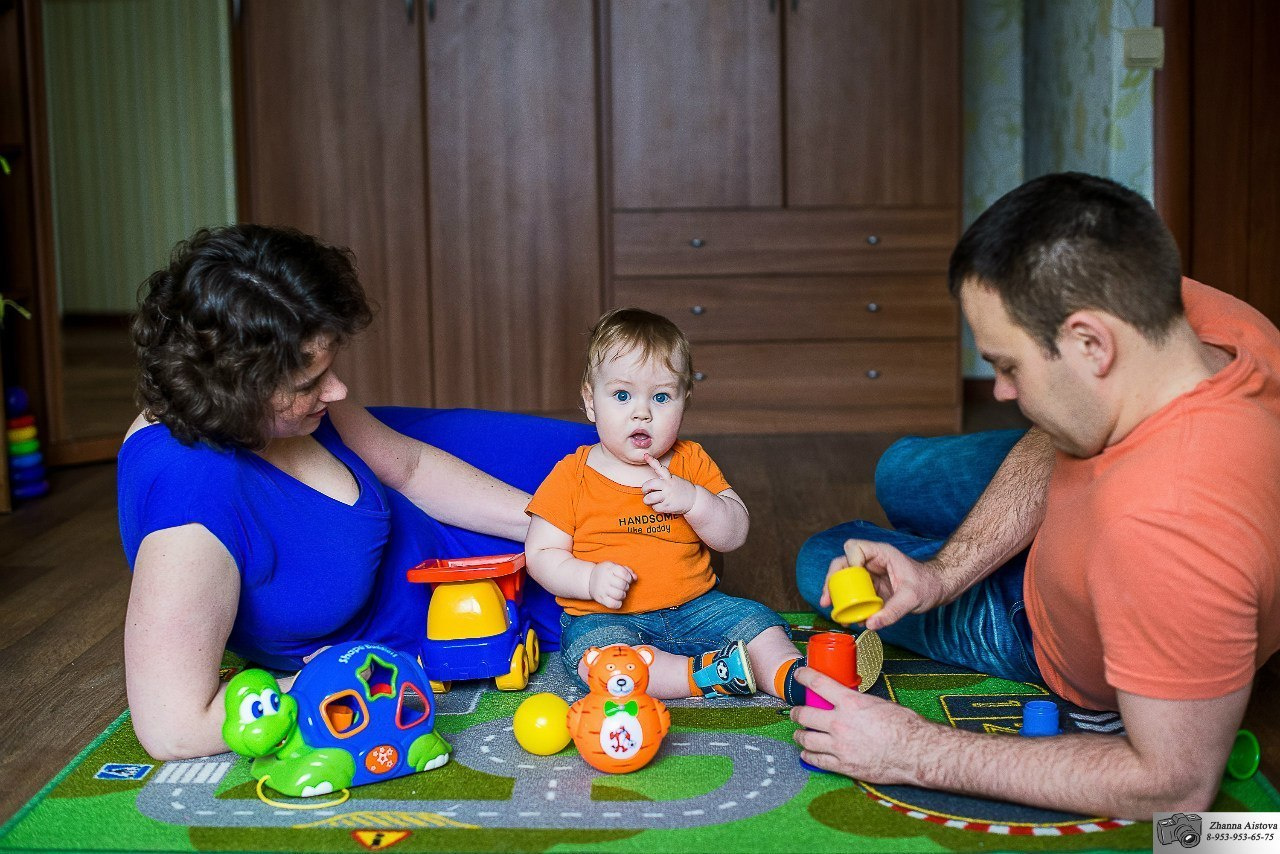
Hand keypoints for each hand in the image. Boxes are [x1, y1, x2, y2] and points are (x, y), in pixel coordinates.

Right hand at [588, 561, 634, 608]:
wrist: (589, 579)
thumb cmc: (606, 572)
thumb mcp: (615, 566)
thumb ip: (627, 570)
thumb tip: (635, 578)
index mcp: (610, 569)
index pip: (624, 573)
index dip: (629, 577)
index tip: (627, 579)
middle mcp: (605, 579)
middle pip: (622, 585)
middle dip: (626, 586)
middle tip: (623, 586)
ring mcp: (602, 589)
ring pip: (619, 595)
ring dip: (623, 595)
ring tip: (621, 593)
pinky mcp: (600, 599)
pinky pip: (612, 604)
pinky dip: (618, 604)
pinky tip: (617, 600)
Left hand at [641, 453, 697, 513]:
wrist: (695, 500)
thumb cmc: (682, 490)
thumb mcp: (675, 480)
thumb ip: (665, 480)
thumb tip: (651, 484)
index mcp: (669, 478)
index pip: (659, 468)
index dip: (651, 461)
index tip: (645, 455)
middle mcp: (667, 486)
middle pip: (649, 485)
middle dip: (645, 488)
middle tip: (646, 491)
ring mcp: (667, 496)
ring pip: (649, 498)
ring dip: (647, 500)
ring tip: (651, 500)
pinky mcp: (667, 506)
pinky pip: (655, 507)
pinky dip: (655, 507)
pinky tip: (660, 505)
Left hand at [789, 667, 923, 782]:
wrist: (915, 753)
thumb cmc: (904, 727)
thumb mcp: (879, 704)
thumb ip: (859, 703)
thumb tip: (850, 702)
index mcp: (850, 703)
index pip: (817, 683)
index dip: (803, 677)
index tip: (798, 675)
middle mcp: (840, 723)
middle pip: (804, 714)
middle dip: (796, 713)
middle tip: (795, 712)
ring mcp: (839, 745)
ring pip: (806, 739)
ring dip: (799, 735)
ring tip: (798, 734)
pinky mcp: (843, 765)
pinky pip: (817, 760)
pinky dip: (808, 756)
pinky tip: (807, 753)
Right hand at [822, 539, 945, 630]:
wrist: (938, 590)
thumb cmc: (929, 585)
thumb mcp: (912, 598)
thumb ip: (892, 611)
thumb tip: (870, 624)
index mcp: (880, 553)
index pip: (854, 547)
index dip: (849, 561)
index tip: (854, 579)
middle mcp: (872, 562)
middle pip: (842, 564)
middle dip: (832, 581)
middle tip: (827, 600)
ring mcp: (870, 575)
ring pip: (845, 579)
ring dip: (837, 595)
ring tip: (835, 613)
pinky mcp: (871, 588)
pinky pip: (854, 593)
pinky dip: (849, 605)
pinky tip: (850, 619)